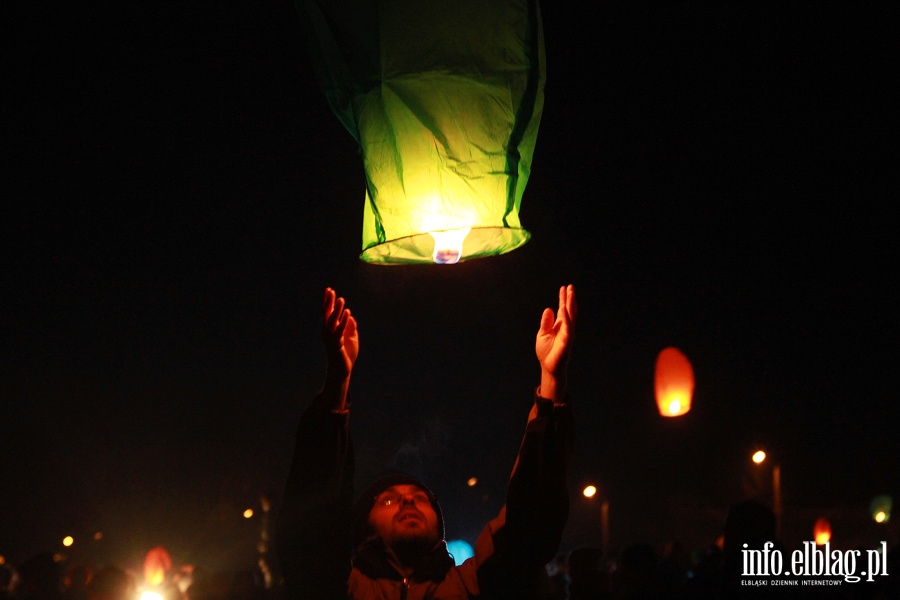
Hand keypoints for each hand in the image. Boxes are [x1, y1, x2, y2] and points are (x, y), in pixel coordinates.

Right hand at [321, 288, 357, 408]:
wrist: (342, 371)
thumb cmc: (346, 355)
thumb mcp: (351, 338)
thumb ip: (350, 327)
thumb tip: (350, 316)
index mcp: (330, 330)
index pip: (328, 313)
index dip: (328, 301)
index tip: (329, 290)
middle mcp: (327, 333)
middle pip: (326, 314)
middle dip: (328, 302)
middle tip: (330, 290)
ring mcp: (330, 339)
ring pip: (331, 321)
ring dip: (336, 310)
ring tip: (341, 299)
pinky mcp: (336, 345)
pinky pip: (339, 331)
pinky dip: (343, 321)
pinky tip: (347, 313)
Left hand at [535, 284, 576, 401]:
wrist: (548, 367)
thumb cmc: (546, 352)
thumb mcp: (542, 334)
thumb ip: (546, 322)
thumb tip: (549, 309)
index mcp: (560, 325)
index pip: (563, 309)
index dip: (563, 298)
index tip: (564, 288)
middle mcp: (566, 328)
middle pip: (569, 310)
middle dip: (570, 299)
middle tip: (570, 287)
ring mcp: (567, 334)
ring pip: (571, 317)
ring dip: (571, 306)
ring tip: (571, 294)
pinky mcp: (566, 342)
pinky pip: (568, 330)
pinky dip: (568, 321)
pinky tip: (566, 312)